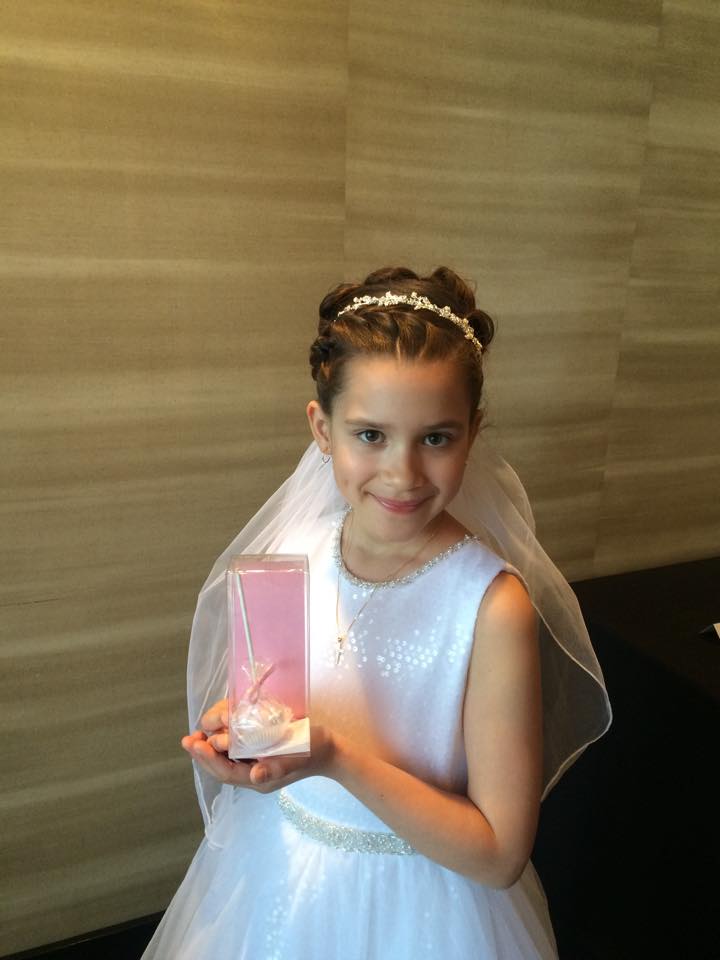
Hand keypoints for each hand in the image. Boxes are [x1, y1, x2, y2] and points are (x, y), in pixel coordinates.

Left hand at [181, 700, 335, 793]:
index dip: (206, 759)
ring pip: (225, 757)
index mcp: (258, 778)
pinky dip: (223, 737)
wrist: (330, 747)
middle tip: (189, 737)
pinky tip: (217, 727)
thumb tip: (254, 776)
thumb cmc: (314, 751)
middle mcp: (253, 771)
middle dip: (203, 752)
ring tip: (200, 730)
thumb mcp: (297, 758)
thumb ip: (276, 767)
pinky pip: (234, 748)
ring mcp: (255, 761)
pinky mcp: (259, 749)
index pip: (225, 771)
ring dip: (211, 744)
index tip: (193, 743)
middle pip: (220, 766)